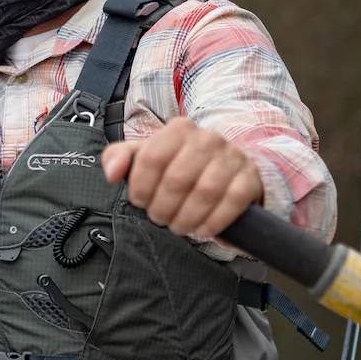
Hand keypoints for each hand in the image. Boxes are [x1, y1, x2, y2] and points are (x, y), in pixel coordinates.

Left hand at [99, 117, 262, 240]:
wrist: (225, 170)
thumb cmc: (177, 165)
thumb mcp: (146, 156)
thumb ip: (119, 158)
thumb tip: (112, 173)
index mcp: (178, 130)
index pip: (151, 158)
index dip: (140, 187)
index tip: (139, 201)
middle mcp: (207, 138)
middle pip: (176, 179)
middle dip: (162, 207)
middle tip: (159, 218)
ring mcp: (231, 157)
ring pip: (204, 192)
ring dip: (186, 217)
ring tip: (178, 227)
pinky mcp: (249, 177)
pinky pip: (232, 201)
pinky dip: (214, 221)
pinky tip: (202, 230)